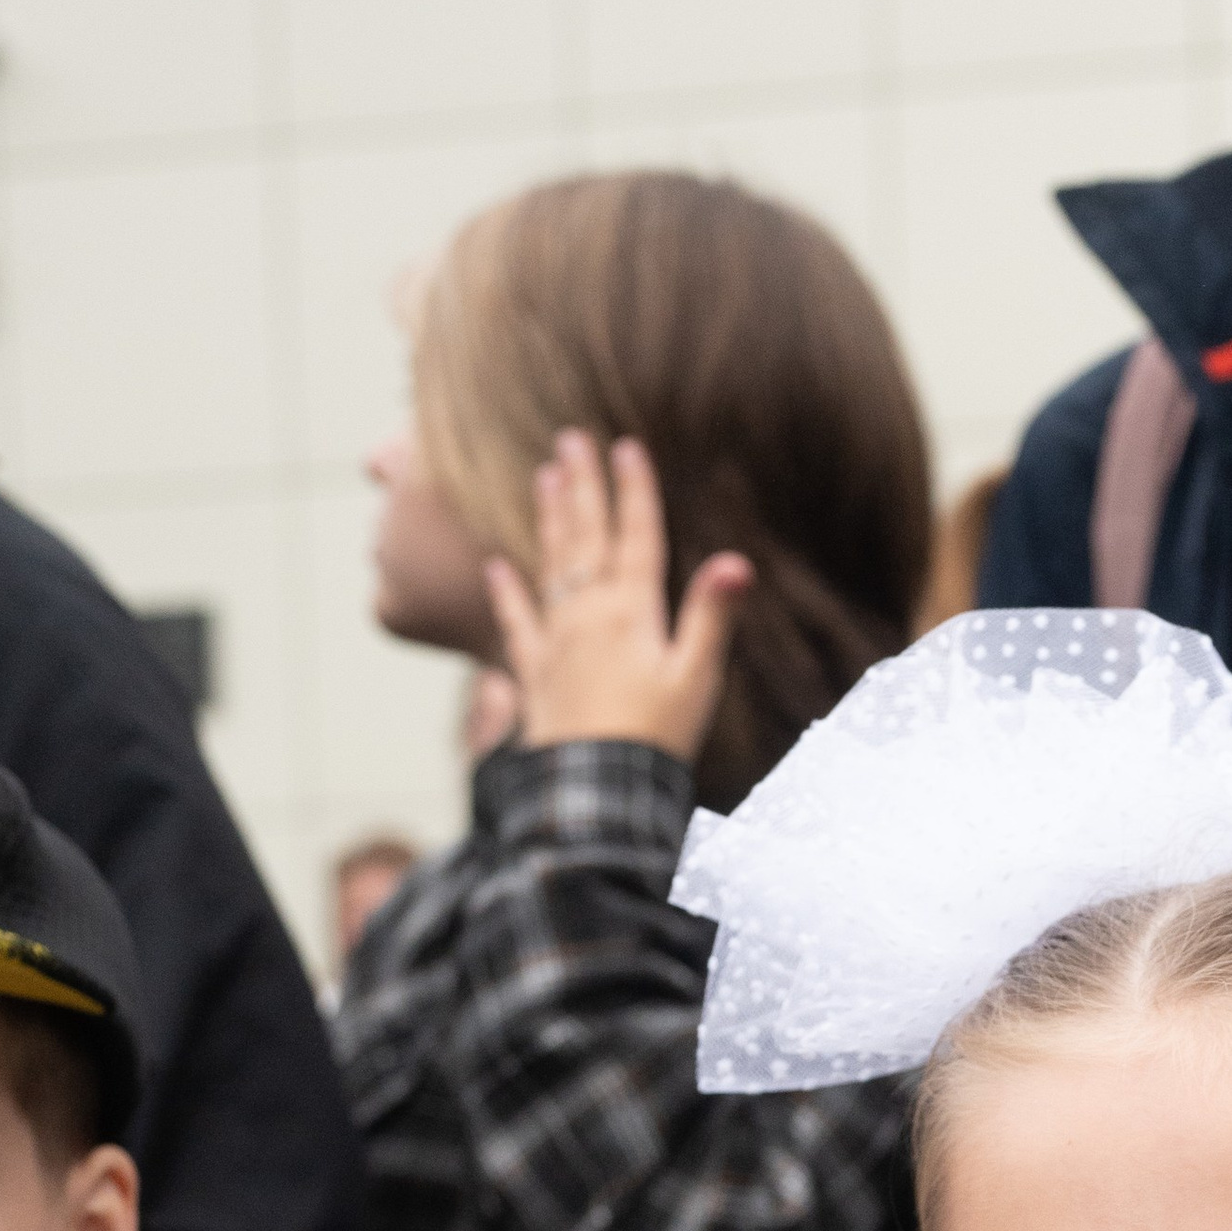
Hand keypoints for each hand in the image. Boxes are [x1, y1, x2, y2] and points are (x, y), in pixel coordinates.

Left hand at [486, 431, 749, 769]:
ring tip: (544, 477)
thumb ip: (711, 616)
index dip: (633, 490)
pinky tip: (495, 567)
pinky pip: (516, 622)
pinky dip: (506, 592)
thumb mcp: (696, 679)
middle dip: (582, 485)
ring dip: (550, 519)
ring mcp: (558, 641)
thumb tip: (736, 561)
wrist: (597, 791)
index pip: (635, 536)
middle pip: (586, 536)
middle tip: (571, 439)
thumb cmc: (655, 739)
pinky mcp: (536, 673)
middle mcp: (589, 614)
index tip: (626, 447)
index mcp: (632, 610)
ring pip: (552, 565)